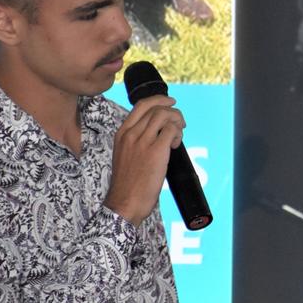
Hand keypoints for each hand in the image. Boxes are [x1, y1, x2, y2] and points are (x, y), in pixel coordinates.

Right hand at [104, 96, 184, 225]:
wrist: (125, 201)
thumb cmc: (127, 184)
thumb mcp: (125, 155)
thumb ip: (137, 142)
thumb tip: (158, 135)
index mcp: (122, 133)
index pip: (141, 105)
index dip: (159, 100)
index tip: (171, 103)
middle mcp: (131, 134)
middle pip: (156, 108)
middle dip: (173, 112)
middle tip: (180, 123)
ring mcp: (143, 141)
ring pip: (164, 115)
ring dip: (177, 121)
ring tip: (179, 135)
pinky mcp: (156, 151)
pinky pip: (172, 130)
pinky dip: (178, 134)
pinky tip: (176, 145)